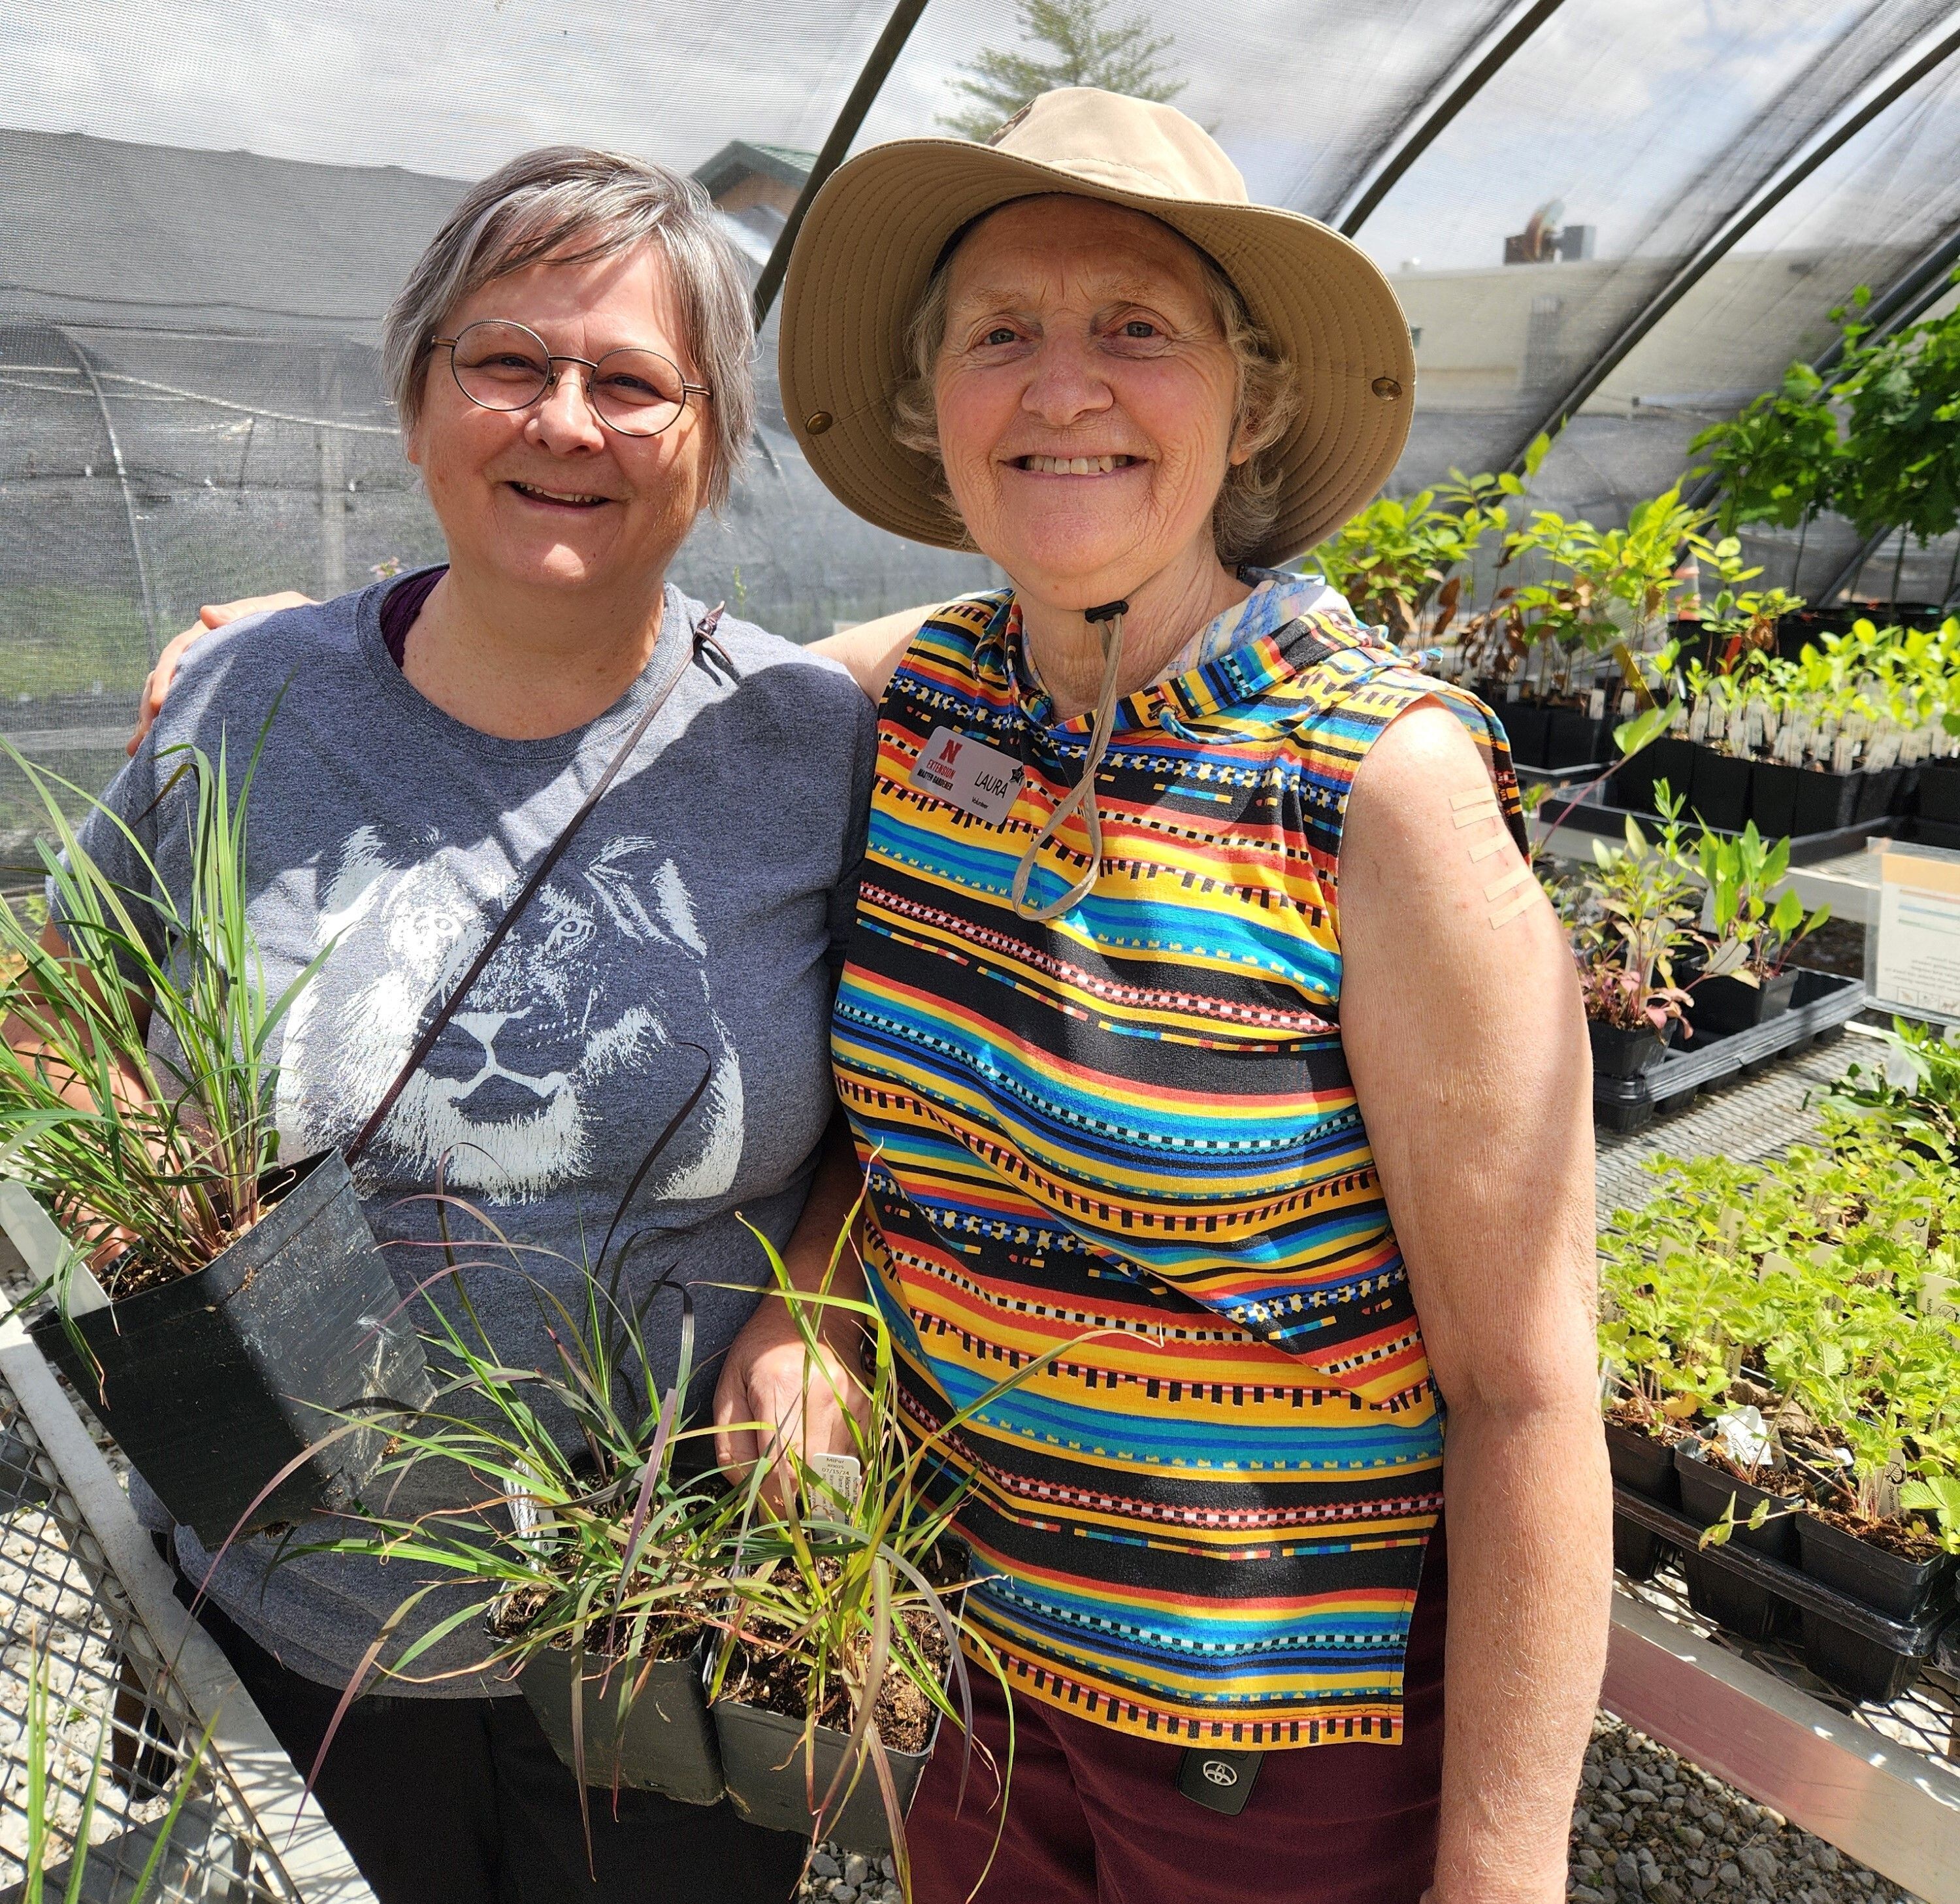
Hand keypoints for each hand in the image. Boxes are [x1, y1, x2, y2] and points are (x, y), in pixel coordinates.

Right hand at [128, 592, 314, 754]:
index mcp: (214, 634)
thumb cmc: (304, 625)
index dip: (165, 678)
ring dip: (153, 724)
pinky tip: (150, 754)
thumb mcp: (281, 614)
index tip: (158, 705)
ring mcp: (209, 679)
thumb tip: (205, 613)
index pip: (178, 653)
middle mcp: (205, 656)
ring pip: (172, 699)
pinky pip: (188, 714)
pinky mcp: (217, 699)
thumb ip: (246, 613)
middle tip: (146, 738)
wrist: (328, 644)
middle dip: (152, 709)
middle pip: (167, 679)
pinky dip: (170, 732)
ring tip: (140, 752)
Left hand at [712, 1295, 870, 1514]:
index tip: (757, 1509)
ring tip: (796, 1481)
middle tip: (775, 1501)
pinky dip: (836, 1472)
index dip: (768, 1502)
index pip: (780, 1471)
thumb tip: (745, 1492)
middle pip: (812, 1480)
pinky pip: (856, 1461)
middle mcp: (825, 1399)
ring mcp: (854, 1405)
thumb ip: (731, 1443)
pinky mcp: (870, 1410)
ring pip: (838, 1476)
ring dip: (815, 1490)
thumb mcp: (728, 1386)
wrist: (814, 1305)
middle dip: (792, 1502)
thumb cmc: (761, 1346)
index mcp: (782, 1388)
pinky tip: (819, 1460)